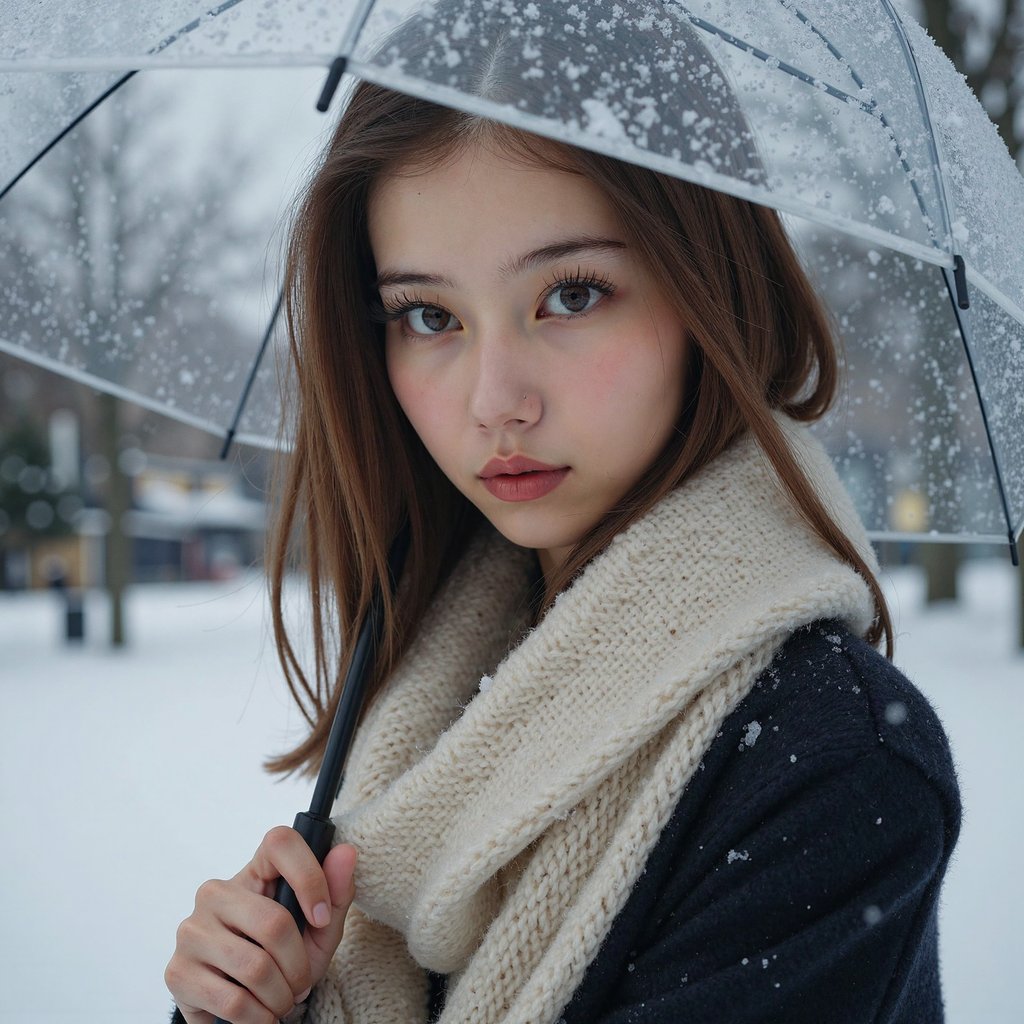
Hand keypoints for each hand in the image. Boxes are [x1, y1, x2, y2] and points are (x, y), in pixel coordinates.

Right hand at [165, 827, 356, 1023]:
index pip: (280, 842)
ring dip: (280, 997)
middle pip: (273, 922)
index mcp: (254, 870)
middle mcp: (216, 892)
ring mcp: (192, 930)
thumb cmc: (284, 954)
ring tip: (283, 1001)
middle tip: (301, 983)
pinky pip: (232, 1000)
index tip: (321, 918)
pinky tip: (261, 1015)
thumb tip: (347, 852)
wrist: (241, 1002)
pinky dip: (259, 1017)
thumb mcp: (318, 928)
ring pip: (255, 968)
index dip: (309, 877)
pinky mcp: (178, 971)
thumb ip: (336, 891)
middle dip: (298, 966)